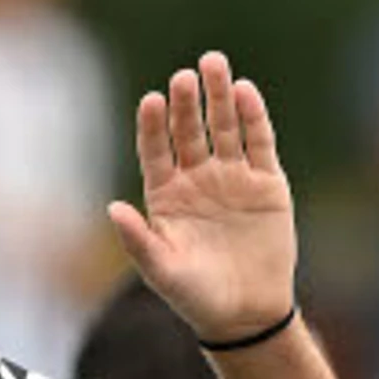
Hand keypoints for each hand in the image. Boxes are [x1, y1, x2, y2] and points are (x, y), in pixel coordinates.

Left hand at [110, 53, 297, 342]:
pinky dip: (253, 117)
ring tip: (215, 65)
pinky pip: (259, 143)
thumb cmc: (196, 296)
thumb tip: (112, 208)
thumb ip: (138, 241)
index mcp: (166, 194)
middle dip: (187, 102)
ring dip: (219, 96)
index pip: (156, 149)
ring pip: (225, 127)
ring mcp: (233, 177)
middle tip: (186, 75)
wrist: (246, 314)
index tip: (152, 100)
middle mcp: (198, 178)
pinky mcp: (267, 183)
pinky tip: (245, 92)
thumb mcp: (162, 271)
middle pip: (190, 130)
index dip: (154, 125)